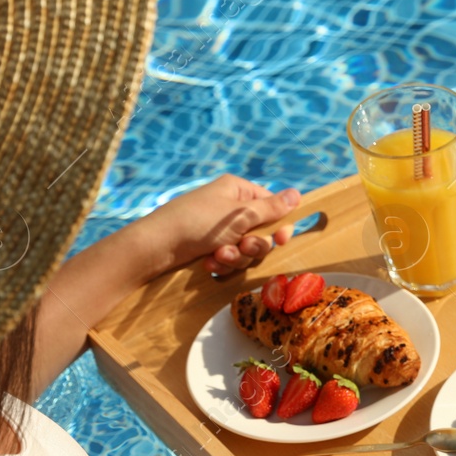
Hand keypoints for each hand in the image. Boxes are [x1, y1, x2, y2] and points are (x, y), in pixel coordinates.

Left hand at [134, 174, 302, 278]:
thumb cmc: (198, 222)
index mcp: (239, 191)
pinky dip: (222, 263)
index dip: (279, 225)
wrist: (158, 246)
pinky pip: (230, 260)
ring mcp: (221, 230)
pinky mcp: (211, 248)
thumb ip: (271, 208)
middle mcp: (232, 209)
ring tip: (218, 255)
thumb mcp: (239, 214)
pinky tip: (208, 263)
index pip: (273, 206)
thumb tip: (298, 194)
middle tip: (242, 247)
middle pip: (262, 232)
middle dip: (253, 245)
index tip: (281, 239)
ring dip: (236, 257)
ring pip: (247, 250)